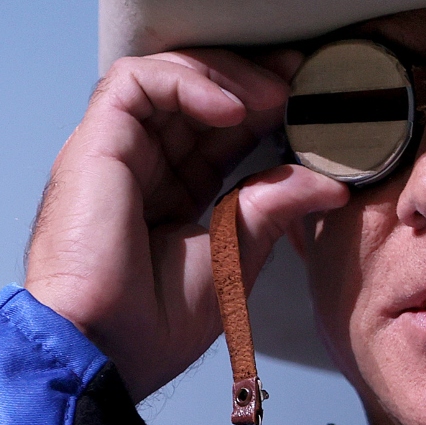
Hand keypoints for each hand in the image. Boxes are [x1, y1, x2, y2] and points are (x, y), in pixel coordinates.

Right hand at [25, 49, 346, 399]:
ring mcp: (115, 151)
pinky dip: (187, 82)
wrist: (103, 349)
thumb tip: (331, 184)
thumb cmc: (154, 323)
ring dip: (226, 75)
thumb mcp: (235, 254)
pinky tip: (232, 108)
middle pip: (194, 94)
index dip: (262, 108)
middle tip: (301, 76)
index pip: (218, 131)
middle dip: (251, 77)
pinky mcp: (94, 143)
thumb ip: (275, 207)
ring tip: (274, 96)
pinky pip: (137, 82)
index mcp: (171, 194)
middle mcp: (141, 165)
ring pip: (166, 75)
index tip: (310, 97)